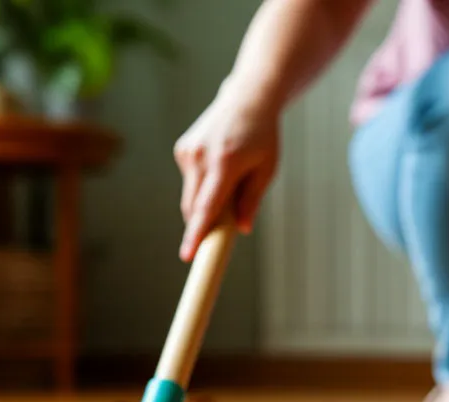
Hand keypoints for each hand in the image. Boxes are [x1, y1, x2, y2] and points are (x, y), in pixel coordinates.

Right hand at [174, 83, 280, 260]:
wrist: (246, 100)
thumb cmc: (262, 136)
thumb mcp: (266, 169)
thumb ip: (252, 200)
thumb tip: (242, 229)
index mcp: (224, 163)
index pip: (206, 207)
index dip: (196, 234)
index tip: (187, 254)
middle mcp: (200, 157)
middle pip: (193, 208)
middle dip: (202, 226)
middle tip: (219, 236)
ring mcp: (187, 152)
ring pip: (190, 197)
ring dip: (205, 204)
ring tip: (229, 184)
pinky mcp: (181, 150)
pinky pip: (190, 182)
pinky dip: (202, 187)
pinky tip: (219, 168)